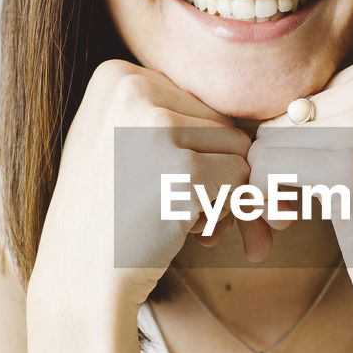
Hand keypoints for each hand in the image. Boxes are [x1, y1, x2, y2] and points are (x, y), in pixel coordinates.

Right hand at [28, 60, 252, 314]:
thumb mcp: (119, 140)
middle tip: (175, 207)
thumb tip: (274, 110)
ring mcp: (156, 126)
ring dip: (222, 193)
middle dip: (213, 173)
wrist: (78, 278)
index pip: (197, 103)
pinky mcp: (182, 168)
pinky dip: (227, 210)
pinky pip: (243, 178)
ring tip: (175, 216)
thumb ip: (169, 114)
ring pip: (238, 149)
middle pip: (221, 122)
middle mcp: (133, 87)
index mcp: (117, 74)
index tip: (163, 181)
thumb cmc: (107, 215)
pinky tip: (185, 228)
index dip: (194, 150)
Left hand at [246, 59, 352, 310]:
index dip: (282, 146)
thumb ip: (313, 115)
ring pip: (262, 146)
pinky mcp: (348, 165)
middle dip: (271, 169)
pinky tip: (285, 220)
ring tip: (289, 212)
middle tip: (289, 203)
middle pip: (271, 122)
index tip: (301, 179)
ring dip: (263, 188)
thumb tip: (248, 105)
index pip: (285, 102)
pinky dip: (261, 200)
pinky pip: (265, 168)